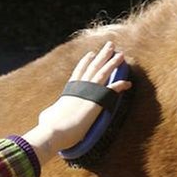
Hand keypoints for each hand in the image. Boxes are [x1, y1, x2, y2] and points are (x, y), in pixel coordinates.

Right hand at [21, 42, 131, 164]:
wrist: (53, 131)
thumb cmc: (49, 126)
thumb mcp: (49, 114)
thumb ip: (53, 110)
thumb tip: (49, 114)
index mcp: (69, 90)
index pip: (79, 71)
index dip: (86, 61)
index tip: (92, 54)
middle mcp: (79, 88)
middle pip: (93, 67)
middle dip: (103, 55)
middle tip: (110, 46)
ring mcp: (88, 93)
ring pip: (103, 73)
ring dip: (113, 63)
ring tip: (121, 55)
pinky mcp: (96, 102)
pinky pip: (111, 90)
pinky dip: (120, 85)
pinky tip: (128, 83)